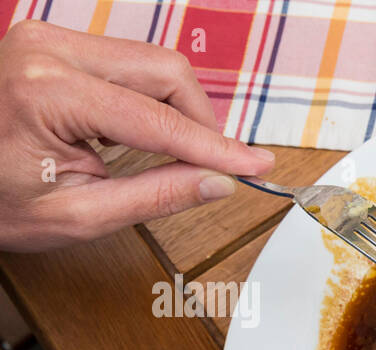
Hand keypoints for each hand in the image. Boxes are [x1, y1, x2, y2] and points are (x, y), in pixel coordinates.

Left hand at [0, 20, 274, 250]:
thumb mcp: (76, 215)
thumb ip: (155, 197)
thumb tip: (219, 182)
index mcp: (48, 92)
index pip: (159, 120)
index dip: (217, 148)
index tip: (258, 164)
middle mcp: (47, 49)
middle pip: (165, 71)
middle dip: (201, 122)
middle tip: (213, 168)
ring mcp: (47, 38)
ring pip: (151, 63)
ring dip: (176, 111)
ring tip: (169, 157)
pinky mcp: (51, 42)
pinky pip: (127, 63)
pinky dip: (149, 100)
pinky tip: (137, 136)